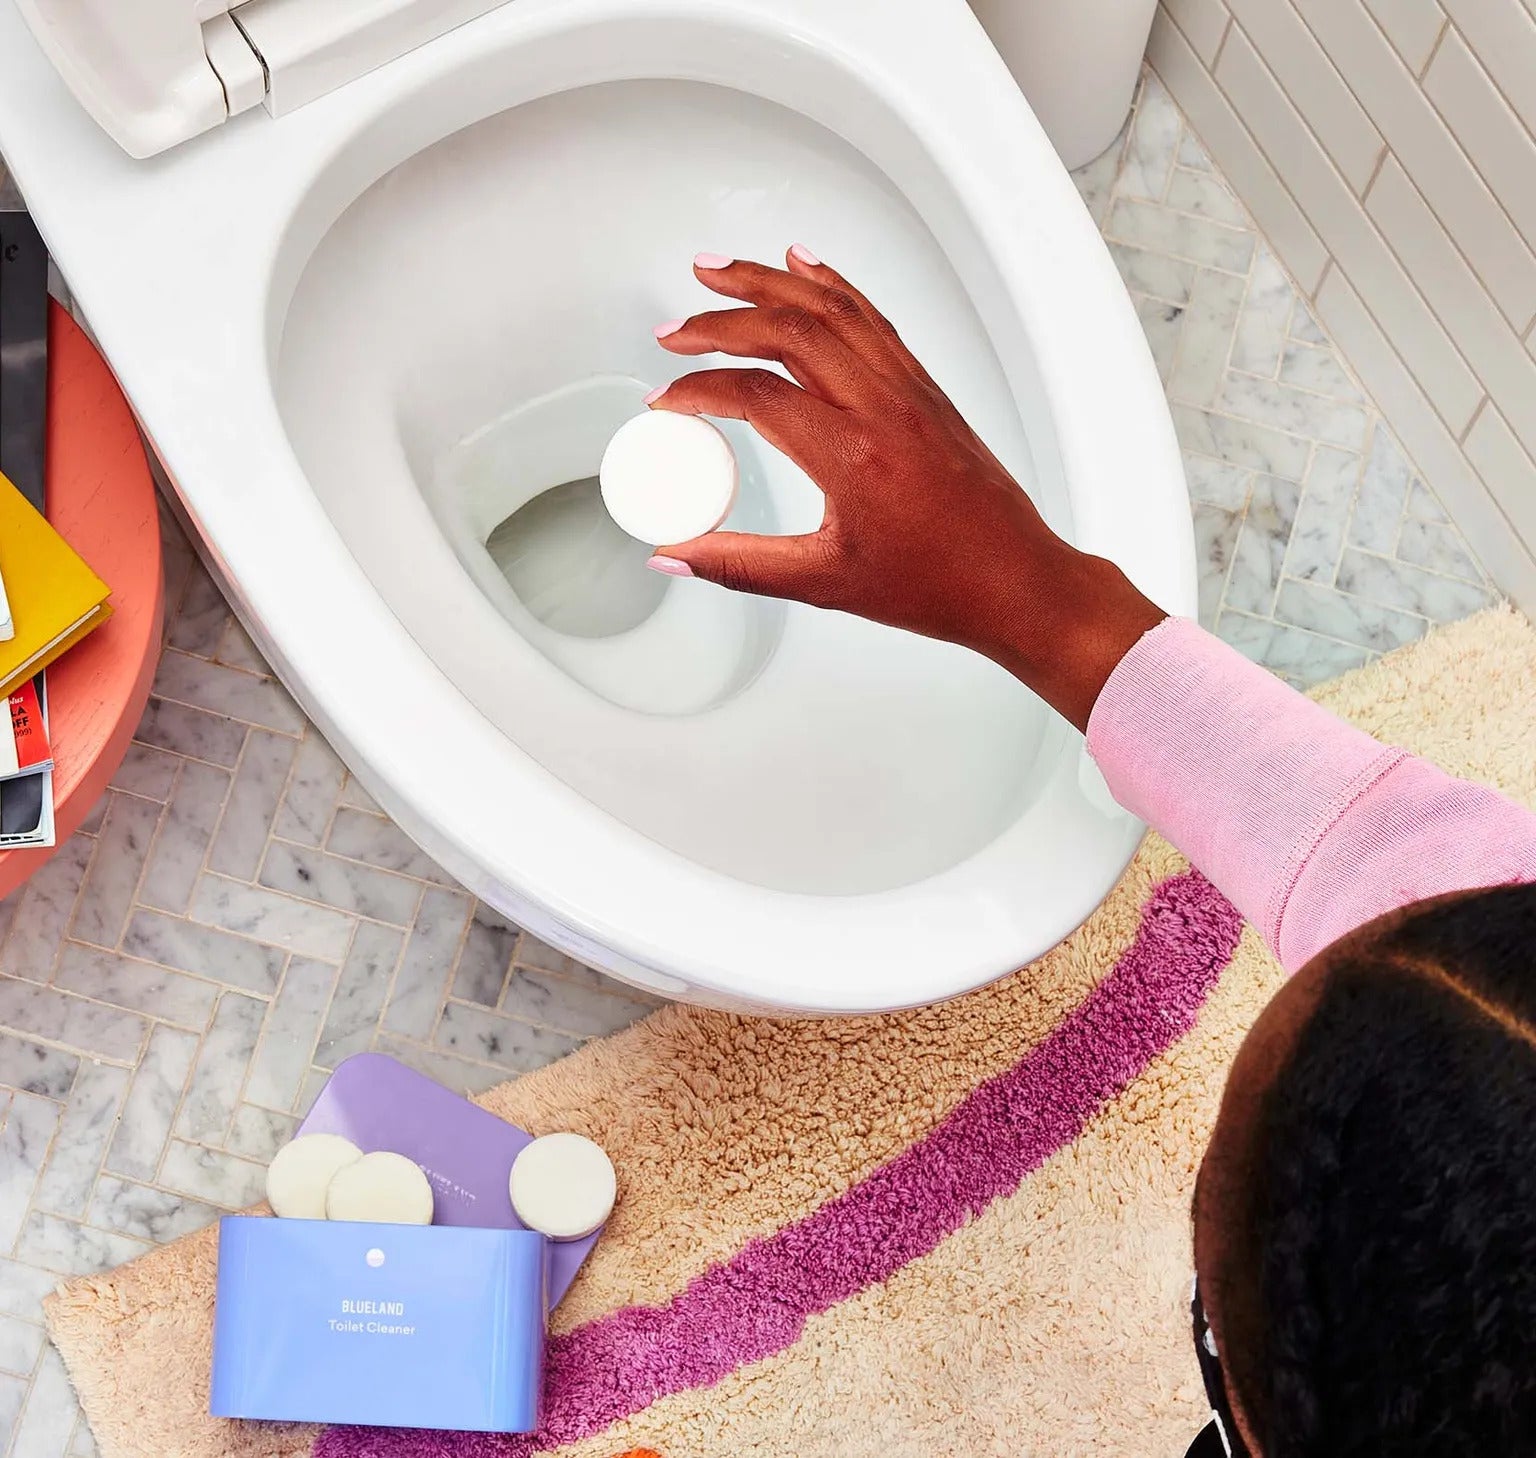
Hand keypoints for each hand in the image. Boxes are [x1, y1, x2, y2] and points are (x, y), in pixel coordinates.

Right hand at [647, 248, 1166, 730]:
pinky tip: (804, 268)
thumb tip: (675, 555)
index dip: (698, 390)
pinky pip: (872, 319)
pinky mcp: (926, 388)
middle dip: (720, 319)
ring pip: (830, 310)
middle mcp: (882, 408)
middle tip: (675, 327)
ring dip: (768, 283)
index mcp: (852, 456)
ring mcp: (908, 390)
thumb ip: (739, 565)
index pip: (755, 395)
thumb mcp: (823, 585)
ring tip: (719, 270)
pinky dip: (832, 286)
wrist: (1016, 580)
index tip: (667, 400)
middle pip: (788, 332)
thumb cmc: (938, 586)